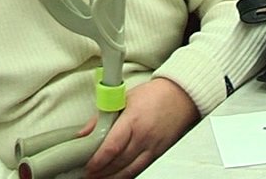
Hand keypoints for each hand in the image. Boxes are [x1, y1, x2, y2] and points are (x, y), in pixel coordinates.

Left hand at [84, 78, 198, 177]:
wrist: (182, 96)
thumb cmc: (154, 95)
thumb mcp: (124, 99)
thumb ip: (101, 118)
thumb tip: (84, 133)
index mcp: (133, 120)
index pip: (112, 147)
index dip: (98, 160)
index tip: (87, 166)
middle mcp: (144, 136)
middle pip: (119, 162)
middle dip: (101, 172)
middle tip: (88, 174)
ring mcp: (152, 147)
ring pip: (130, 170)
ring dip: (112, 177)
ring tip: (99, 178)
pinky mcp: (158, 153)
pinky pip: (140, 169)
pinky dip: (127, 175)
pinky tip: (117, 176)